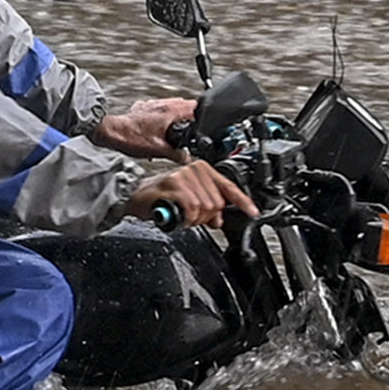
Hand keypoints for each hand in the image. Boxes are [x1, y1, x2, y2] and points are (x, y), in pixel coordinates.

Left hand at [89, 95, 193, 157]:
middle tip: (191, 129)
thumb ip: (177, 155)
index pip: (194, 106)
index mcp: (169, 111)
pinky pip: (158, 109)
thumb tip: (187, 159)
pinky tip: (158, 128)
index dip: (202, 116)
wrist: (111, 132)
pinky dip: (162, 116)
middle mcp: (161, 104)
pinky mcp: (143, 108)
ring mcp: (151, 104)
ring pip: (171, 105)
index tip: (203, 124)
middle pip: (184, 105)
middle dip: (189, 116)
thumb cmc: (131, 137)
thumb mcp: (159, 150)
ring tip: (176, 129)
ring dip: (176, 115)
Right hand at [129, 159, 252, 228]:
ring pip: (205, 207)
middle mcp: (196, 169)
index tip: (253, 212)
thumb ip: (207, 208)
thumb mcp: (188, 201)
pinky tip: (178, 216)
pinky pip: (192, 208)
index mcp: (203, 170)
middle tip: (190, 218)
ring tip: (181, 216)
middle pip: (217, 203)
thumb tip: (218, 220)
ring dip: (194, 219)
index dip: (243, 202)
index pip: (229, 187)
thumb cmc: (160, 196)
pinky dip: (186, 218)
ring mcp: (185, 175)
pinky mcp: (174, 184)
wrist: (135, 195)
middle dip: (206, 217)